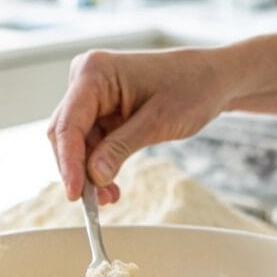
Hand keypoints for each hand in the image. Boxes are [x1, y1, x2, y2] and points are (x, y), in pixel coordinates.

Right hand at [47, 48, 230, 203]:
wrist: (212, 78)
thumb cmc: (191, 87)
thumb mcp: (158, 122)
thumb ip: (120, 148)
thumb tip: (93, 177)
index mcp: (94, 73)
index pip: (68, 125)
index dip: (68, 163)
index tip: (75, 194)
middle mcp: (86, 80)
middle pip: (65, 135)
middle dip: (78, 170)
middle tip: (95, 204)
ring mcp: (92, 95)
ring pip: (76, 143)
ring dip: (90, 173)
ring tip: (110, 197)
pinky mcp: (101, 109)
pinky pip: (92, 142)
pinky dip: (99, 165)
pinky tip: (110, 186)